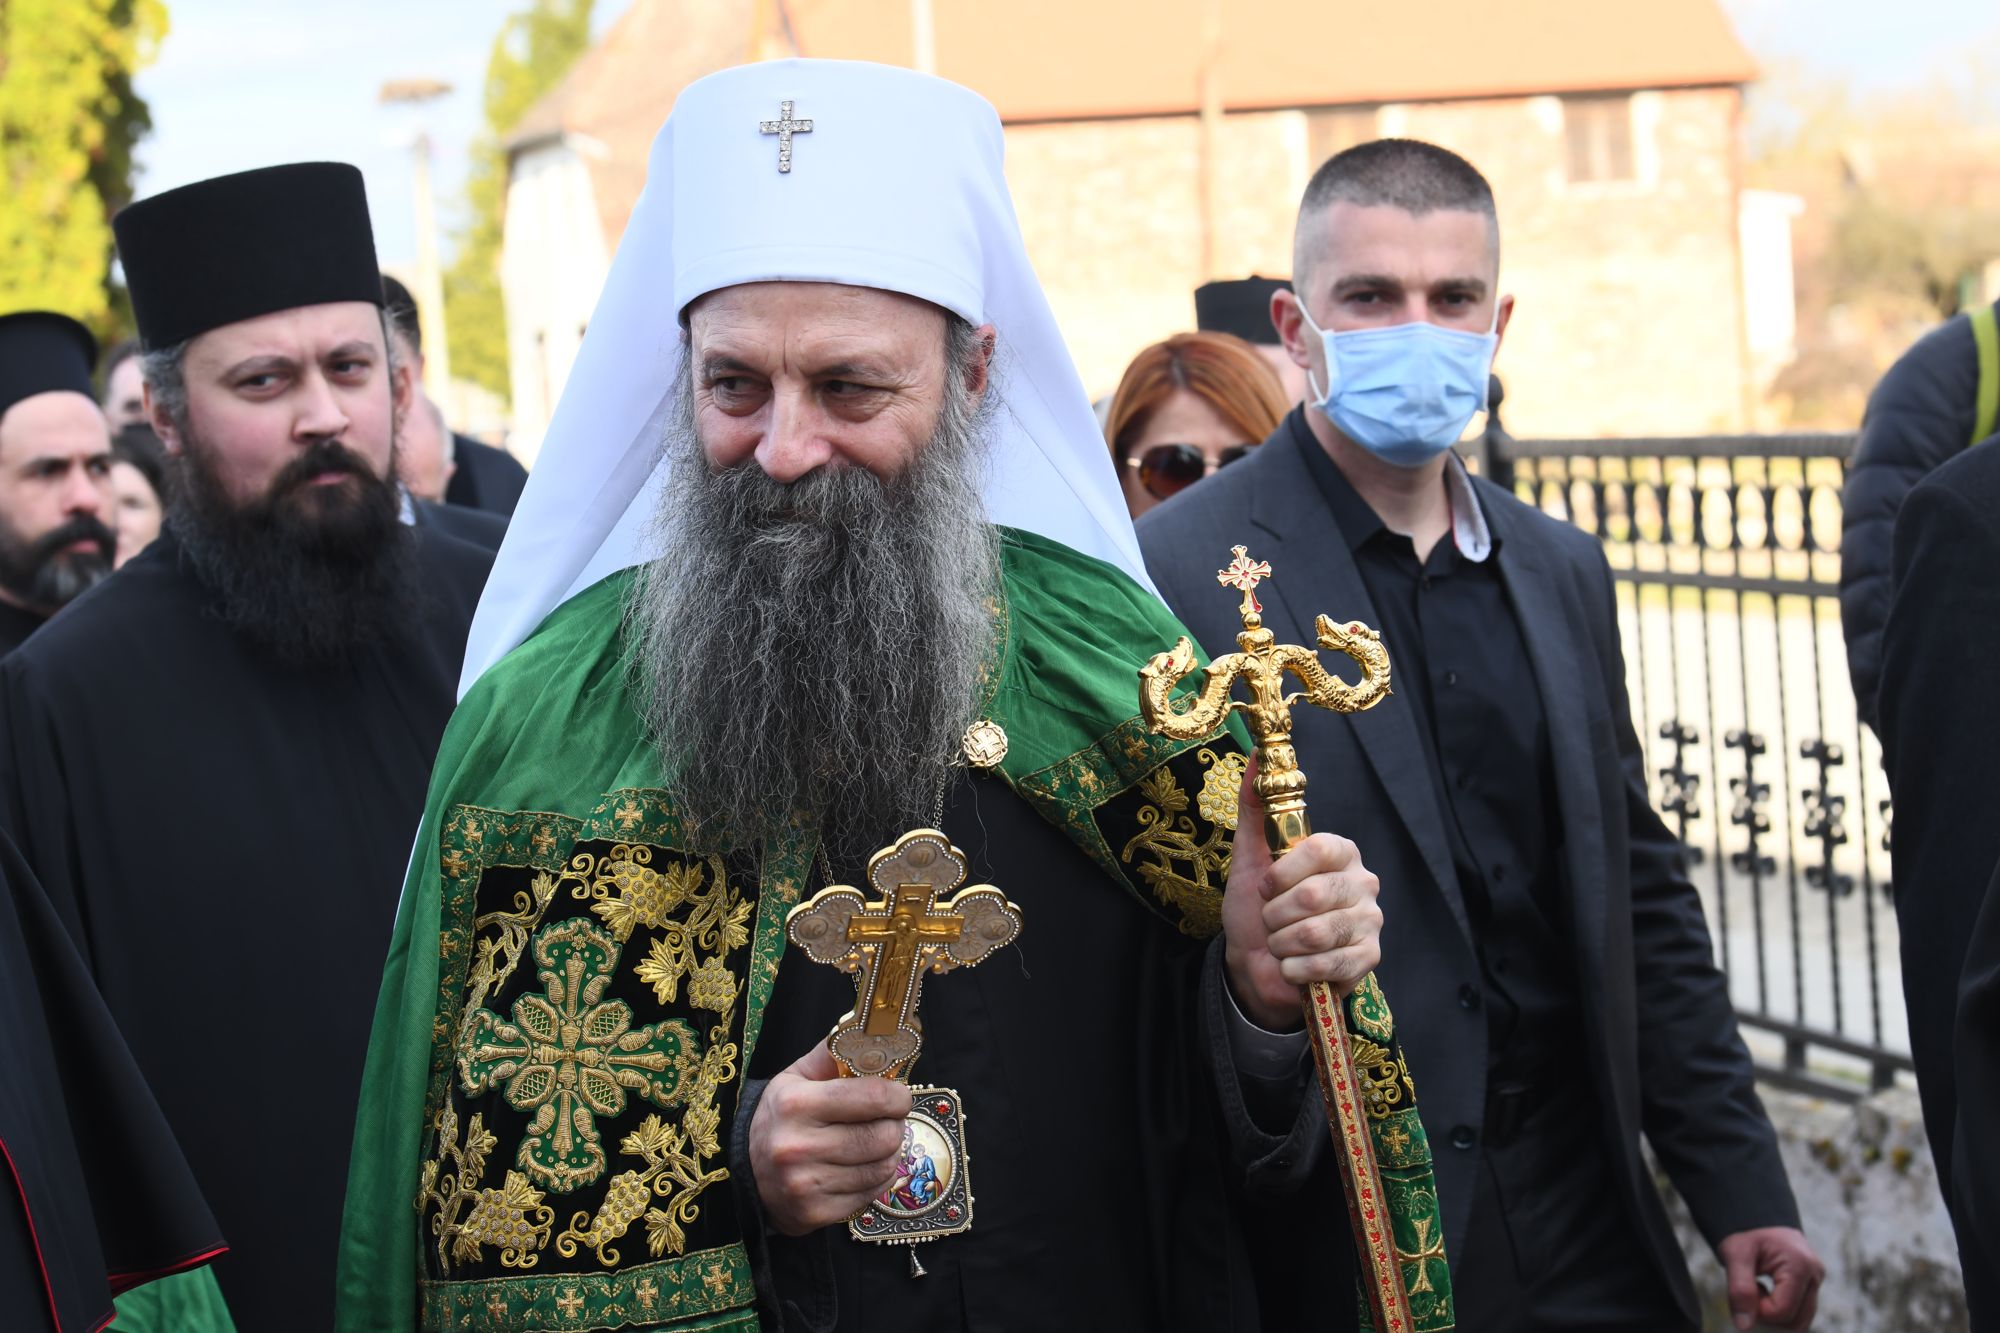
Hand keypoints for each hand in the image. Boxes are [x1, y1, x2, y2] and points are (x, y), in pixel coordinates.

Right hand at [748, 1041, 912, 1234]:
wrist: (742, 1172)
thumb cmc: (778, 1118)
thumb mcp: (794, 1078)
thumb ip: (831, 1054)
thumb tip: (870, 1033)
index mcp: (795, 1104)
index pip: (872, 1097)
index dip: (897, 1095)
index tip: (898, 1096)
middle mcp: (798, 1146)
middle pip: (883, 1136)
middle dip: (894, 1125)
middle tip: (886, 1121)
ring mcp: (806, 1184)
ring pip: (883, 1167)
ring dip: (889, 1153)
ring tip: (874, 1143)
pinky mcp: (814, 1213)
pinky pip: (871, 1193)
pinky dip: (876, 1179)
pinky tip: (861, 1168)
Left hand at [1222, 755, 1383, 1029]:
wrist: (1257, 966)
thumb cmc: (1256, 909)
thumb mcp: (1249, 858)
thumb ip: (1255, 809)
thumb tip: (1254, 757)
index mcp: (1339, 851)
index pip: (1318, 849)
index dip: (1282, 873)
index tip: (1263, 887)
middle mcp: (1363, 881)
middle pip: (1315, 894)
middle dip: (1276, 915)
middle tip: (1269, 921)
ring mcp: (1370, 920)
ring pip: (1318, 933)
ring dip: (1283, 944)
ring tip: (1280, 943)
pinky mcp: (1369, 957)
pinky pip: (1329, 964)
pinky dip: (1297, 969)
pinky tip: (1293, 966)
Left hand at [1717, 1226, 1822, 1329]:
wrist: (1757, 1219)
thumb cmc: (1746, 1234)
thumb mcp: (1735, 1255)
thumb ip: (1739, 1290)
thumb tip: (1744, 1327)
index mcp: (1800, 1266)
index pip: (1782, 1311)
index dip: (1758, 1311)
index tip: (1744, 1291)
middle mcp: (1815, 1275)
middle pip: (1796, 1322)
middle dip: (1768, 1317)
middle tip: (1750, 1293)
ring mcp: (1817, 1282)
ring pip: (1800, 1322)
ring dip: (1775, 1316)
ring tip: (1758, 1292)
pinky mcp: (1812, 1287)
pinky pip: (1799, 1313)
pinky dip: (1780, 1311)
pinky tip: (1766, 1294)